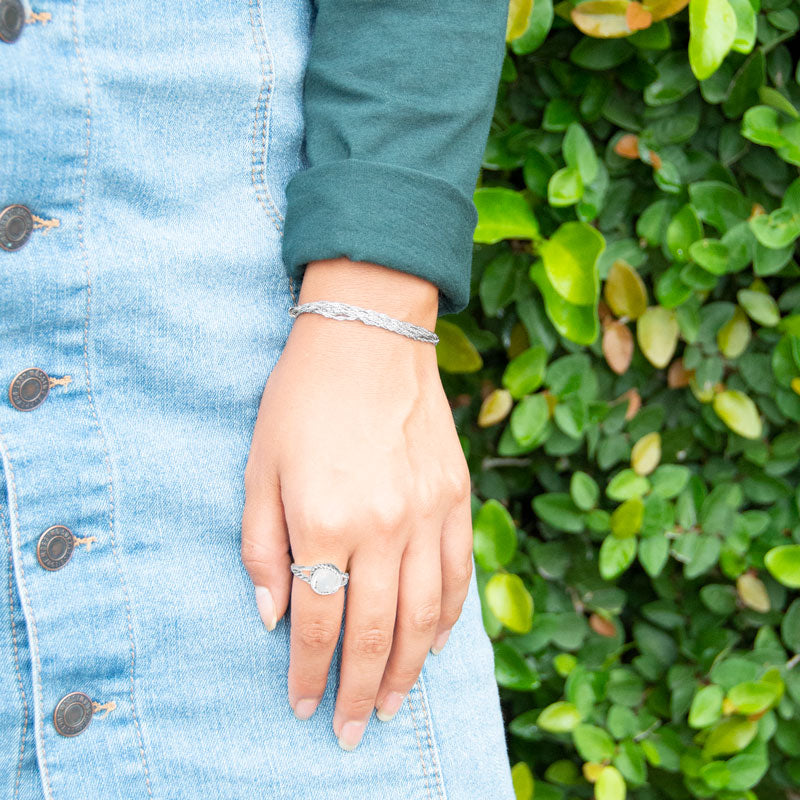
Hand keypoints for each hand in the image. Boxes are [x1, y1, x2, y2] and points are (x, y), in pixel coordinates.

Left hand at [240, 258, 473, 750]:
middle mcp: (383, 525)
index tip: (302, 705)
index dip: (307, 672)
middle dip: (360, 690)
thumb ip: (262, 546)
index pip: (316, 620)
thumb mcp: (259, 467)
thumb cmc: (302, 397)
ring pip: (425, 615)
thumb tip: (272, 615)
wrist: (368, 334)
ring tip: (393, 704)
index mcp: (325, 519)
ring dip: (409, 668)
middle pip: (376, 631)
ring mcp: (428, 512)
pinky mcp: (456, 497)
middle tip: (350, 728)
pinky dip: (449, 619)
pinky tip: (437, 643)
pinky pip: (458, 575)